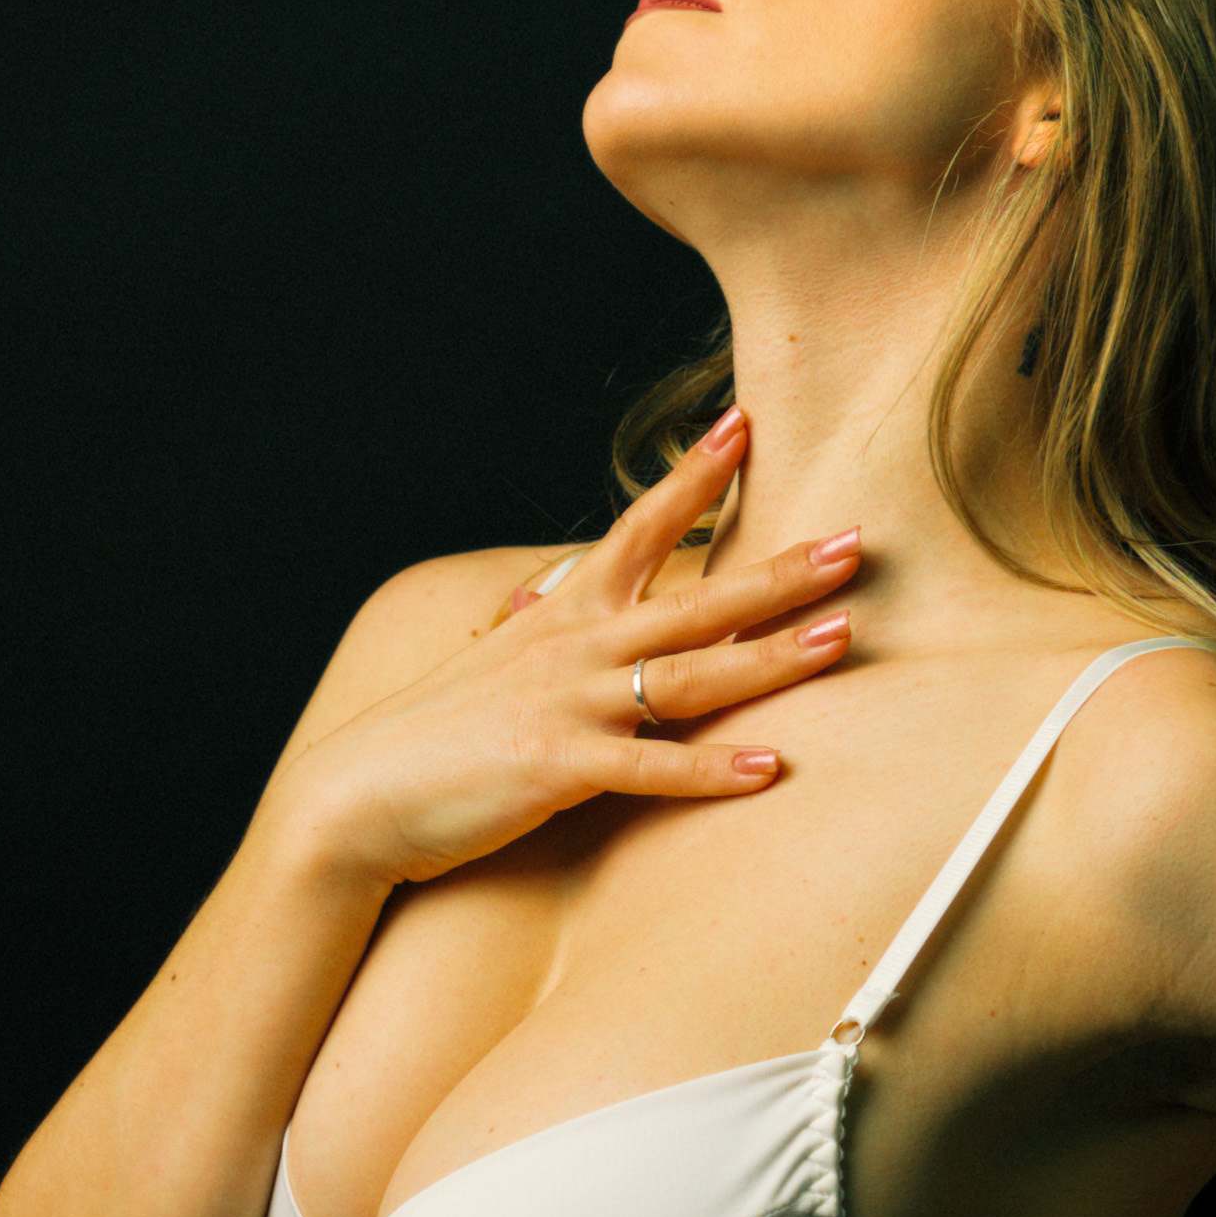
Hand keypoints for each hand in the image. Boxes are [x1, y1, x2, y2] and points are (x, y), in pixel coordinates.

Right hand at [283, 408, 867, 888]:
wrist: (360, 792)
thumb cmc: (435, 731)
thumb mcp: (492, 659)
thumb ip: (533, 623)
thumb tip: (541, 591)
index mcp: (564, 612)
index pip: (638, 526)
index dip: (694, 477)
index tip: (745, 423)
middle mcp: (575, 646)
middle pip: (695, 597)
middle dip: (779, 569)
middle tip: (855, 542)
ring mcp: (570, 705)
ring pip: (689, 674)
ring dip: (770, 656)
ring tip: (840, 636)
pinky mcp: (558, 768)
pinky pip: (649, 768)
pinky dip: (709, 770)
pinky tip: (768, 769)